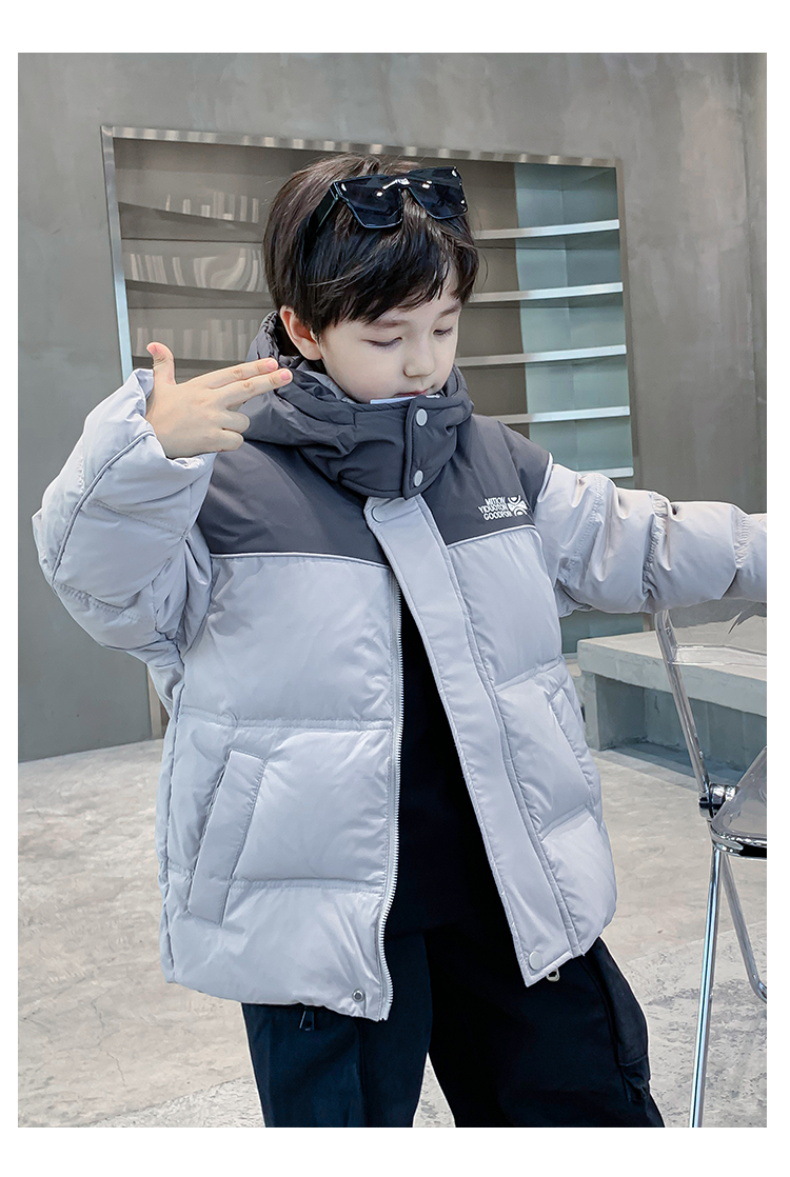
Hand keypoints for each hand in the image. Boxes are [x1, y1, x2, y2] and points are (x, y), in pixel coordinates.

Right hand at [143, 342, 292, 458]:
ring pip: (243, 421)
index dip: (255, 368)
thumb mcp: (159, 386)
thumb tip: (155, 345)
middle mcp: (209, 400)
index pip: (234, 373)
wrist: (145, 439)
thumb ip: (163, 365)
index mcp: (200, 385)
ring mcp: (212, 419)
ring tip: (214, 428)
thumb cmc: (155, 415)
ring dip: (235, 426)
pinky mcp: (212, 439)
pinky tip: (216, 442)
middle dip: (270, 381)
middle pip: (247, 388)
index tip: (273, 362)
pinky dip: (231, 443)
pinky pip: (237, 440)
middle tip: (287, 375)